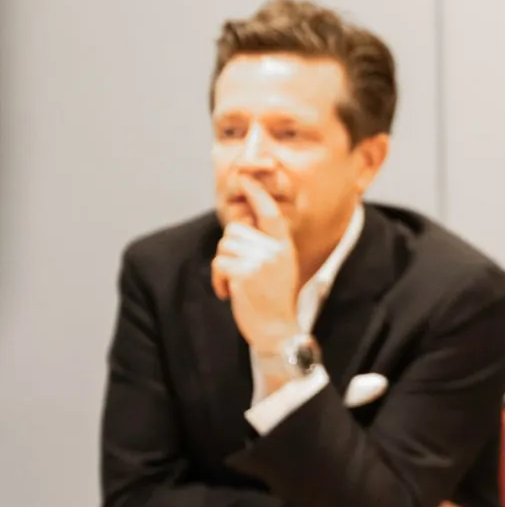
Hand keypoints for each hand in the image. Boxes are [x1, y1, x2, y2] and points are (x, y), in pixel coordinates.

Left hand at [210, 178, 301, 354]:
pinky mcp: (245, 274)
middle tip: (238, 271)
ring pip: (224, 247)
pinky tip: (230, 293)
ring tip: (236, 284)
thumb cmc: (273, 298)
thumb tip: (238, 223)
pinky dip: (218, 281)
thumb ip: (264, 245)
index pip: (270, 214)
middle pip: (235, 231)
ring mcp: (261, 261)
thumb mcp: (277, 266)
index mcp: (284, 246)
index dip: (257, 194)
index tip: (245, 179)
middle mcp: (275, 250)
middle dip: (228, 249)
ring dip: (222, 267)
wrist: (277, 328)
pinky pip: (218, 265)